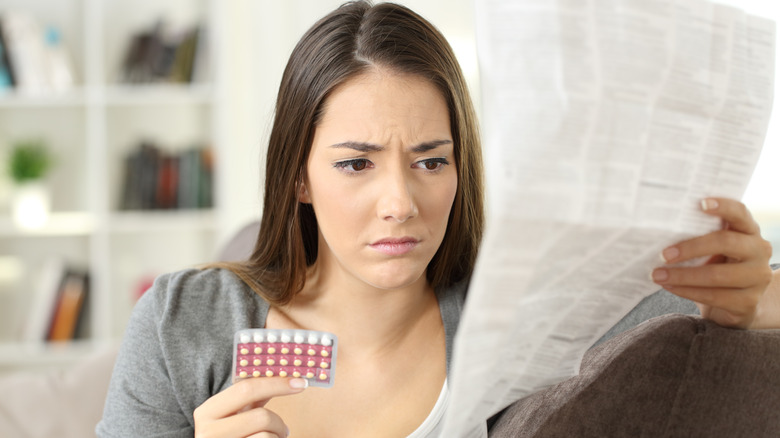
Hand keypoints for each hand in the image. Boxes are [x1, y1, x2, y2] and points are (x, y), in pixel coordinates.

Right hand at [193, 377, 306, 437]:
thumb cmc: (227, 436)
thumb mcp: (233, 415)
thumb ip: (251, 396)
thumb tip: (283, 374)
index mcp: (206, 412)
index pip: (246, 389)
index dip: (277, 383)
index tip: (300, 383)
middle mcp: (207, 432)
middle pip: (261, 417)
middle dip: (279, 423)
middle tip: (284, 430)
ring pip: (266, 436)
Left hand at [651, 197, 773, 328]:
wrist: (735, 303)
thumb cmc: (716, 265)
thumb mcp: (713, 248)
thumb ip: (699, 235)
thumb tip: (660, 228)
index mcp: (749, 230)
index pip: (739, 213)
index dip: (723, 206)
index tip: (700, 204)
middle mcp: (759, 251)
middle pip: (726, 242)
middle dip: (690, 248)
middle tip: (663, 255)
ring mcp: (757, 278)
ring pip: (717, 275)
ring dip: (682, 275)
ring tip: (657, 275)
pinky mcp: (748, 302)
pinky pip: (714, 296)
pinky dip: (687, 291)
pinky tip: (669, 286)